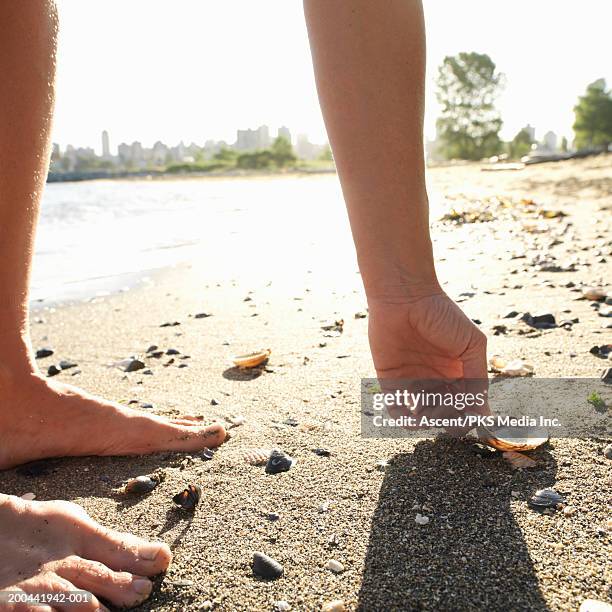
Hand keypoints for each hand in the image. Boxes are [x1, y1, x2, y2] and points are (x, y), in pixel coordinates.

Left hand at [367, 288, 489, 429]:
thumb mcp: (471, 344)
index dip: (466, 416)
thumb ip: (478, 377)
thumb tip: (485, 413)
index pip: (464, 403)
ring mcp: (412, 379)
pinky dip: (400, 416)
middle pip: (443, 411)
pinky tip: (408, 418)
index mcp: (457, 372)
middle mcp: (435, 378)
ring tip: (425, 419)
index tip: (466, 421)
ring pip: (420, 412)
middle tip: (444, 418)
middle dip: (445, 420)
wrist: (405, 296)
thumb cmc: (442, 315)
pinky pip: (395, 404)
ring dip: (424, 423)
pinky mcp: (389, 377)